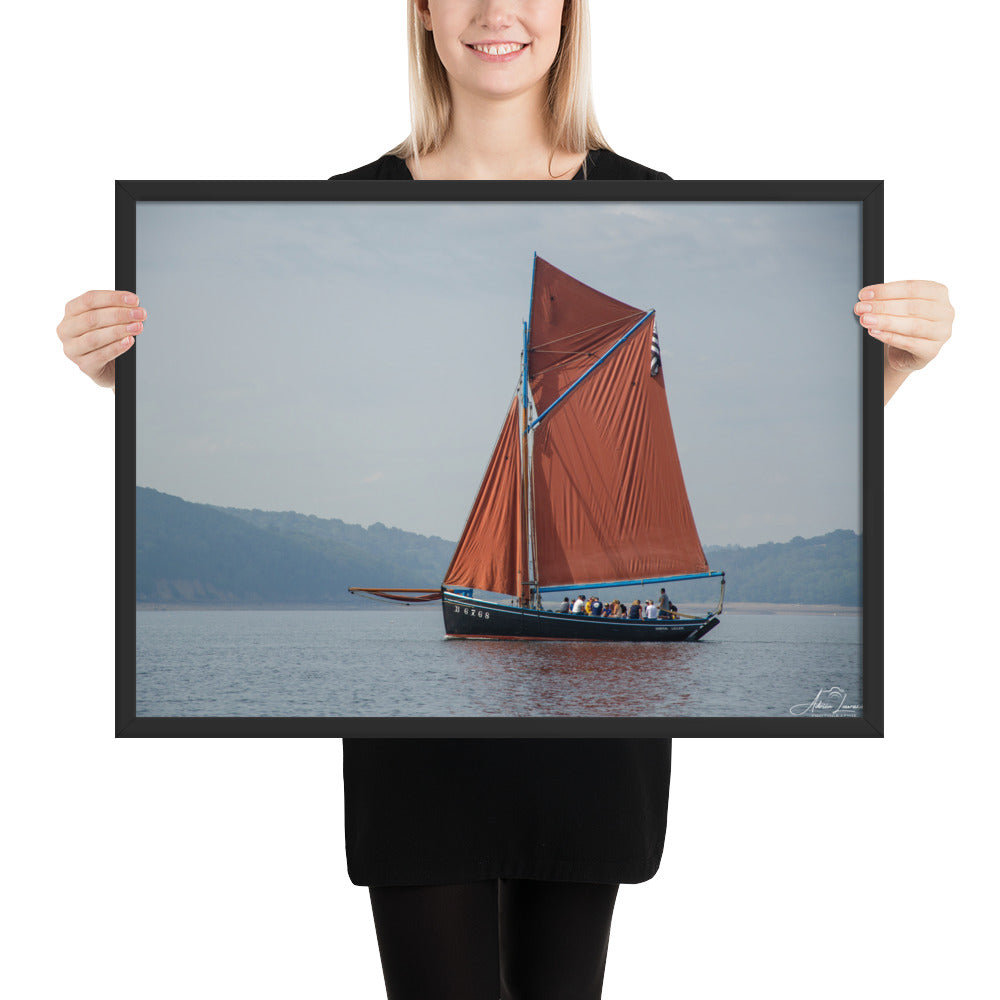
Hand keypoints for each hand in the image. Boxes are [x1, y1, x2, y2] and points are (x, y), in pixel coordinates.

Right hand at [57, 290, 145, 389]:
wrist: (111, 367)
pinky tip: (128, 341)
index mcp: (71, 312)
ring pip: (94, 337)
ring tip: (137, 327)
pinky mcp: (84, 366)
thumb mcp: (108, 321)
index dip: (112, 298)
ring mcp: (73, 349)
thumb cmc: (108, 339)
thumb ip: (114, 310)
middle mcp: (67, 330)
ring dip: (118, 331)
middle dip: (119, 314)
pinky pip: (100, 356)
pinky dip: (116, 347)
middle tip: (140, 314)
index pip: (89, 300)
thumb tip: (132, 305)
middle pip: (91, 318)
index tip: (134, 300)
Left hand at [854, 280, 953, 403]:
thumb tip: (866, 297)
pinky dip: (890, 337)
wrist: (905, 352)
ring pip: (912, 325)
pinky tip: (875, 332)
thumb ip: (888, 299)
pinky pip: (909, 343)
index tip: (865, 294)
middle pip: (912, 306)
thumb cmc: (904, 324)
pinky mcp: (932, 351)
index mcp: (938, 293)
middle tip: (861, 308)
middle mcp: (945, 312)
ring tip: (866, 320)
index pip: (912, 287)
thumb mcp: (899, 307)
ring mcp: (941, 333)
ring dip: (885, 322)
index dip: (886, 290)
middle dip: (882, 306)